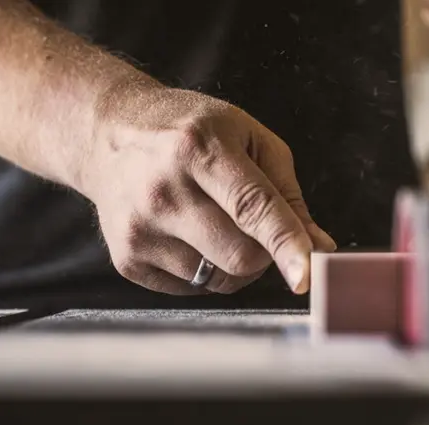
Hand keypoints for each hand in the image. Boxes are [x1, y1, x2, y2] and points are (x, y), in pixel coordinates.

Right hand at [79, 84, 335, 294]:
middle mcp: (163, 190)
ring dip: (235, 263)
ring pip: (220, 279)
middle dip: (265, 253)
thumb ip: (287, 193)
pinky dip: (205, 268)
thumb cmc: (192, 132)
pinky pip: (192, 288)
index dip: (285, 243)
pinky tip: (187, 233)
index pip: (252, 206)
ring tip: (216, 223)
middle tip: (255, 227)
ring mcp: (140, 228)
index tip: (306, 275)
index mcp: (199, 147)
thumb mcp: (248, 138)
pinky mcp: (127, 258)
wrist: (108, 133)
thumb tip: (320, 245)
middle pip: (241, 256)